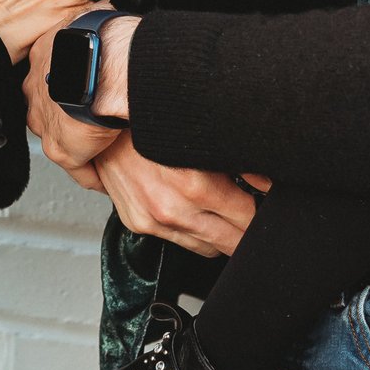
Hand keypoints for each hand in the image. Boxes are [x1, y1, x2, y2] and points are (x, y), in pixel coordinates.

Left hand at [25, 26, 121, 187]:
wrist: (106, 61)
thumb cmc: (106, 35)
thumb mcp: (98, 14)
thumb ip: (97, 18)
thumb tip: (108, 11)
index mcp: (45, 55)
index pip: (54, 75)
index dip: (72, 83)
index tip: (90, 88)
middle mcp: (37, 88)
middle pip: (51, 106)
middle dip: (70, 113)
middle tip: (97, 117)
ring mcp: (45, 119)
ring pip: (62, 136)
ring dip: (82, 142)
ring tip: (107, 148)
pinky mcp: (62, 147)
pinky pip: (79, 168)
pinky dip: (94, 174)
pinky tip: (109, 176)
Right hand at [92, 136, 264, 257]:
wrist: (103, 121)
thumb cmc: (150, 123)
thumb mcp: (204, 138)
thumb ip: (241, 164)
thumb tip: (267, 183)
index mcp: (196, 187)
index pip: (247, 220)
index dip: (259, 213)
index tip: (261, 206)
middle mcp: (174, 210)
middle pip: (229, 242)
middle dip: (243, 232)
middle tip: (248, 217)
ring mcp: (153, 221)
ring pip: (204, 248)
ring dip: (217, 235)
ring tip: (222, 214)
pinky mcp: (138, 223)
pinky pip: (176, 241)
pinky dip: (188, 230)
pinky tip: (191, 211)